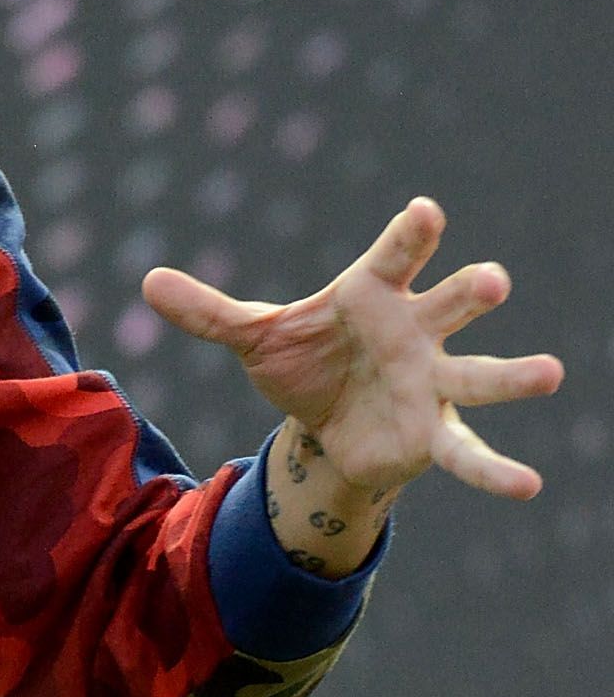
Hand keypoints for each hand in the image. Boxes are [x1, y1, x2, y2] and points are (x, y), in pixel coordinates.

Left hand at [141, 197, 562, 511]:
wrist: (325, 424)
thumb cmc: (306, 360)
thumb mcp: (254, 337)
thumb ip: (208, 312)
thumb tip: (146, 280)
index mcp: (374, 296)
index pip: (395, 257)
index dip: (411, 236)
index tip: (426, 210)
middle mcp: (415, 333)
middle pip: (448, 307)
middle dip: (469, 294)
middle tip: (491, 280)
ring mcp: (433, 383)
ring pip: (479, 374)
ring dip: (513, 374)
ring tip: (550, 373)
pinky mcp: (435, 434)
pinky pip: (468, 452)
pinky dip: (495, 470)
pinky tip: (528, 486)